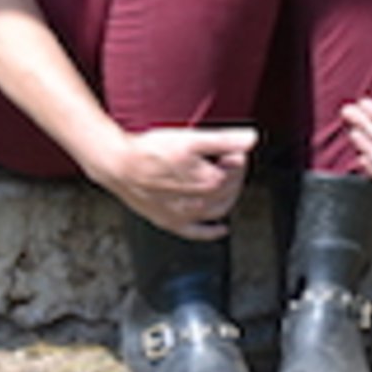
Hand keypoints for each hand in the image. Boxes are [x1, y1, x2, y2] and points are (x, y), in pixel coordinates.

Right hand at [105, 125, 256, 238]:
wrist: (119, 166)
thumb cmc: (151, 151)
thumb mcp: (190, 138)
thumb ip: (224, 139)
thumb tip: (252, 138)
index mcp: (208, 181)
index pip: (236, 171)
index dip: (238, 156)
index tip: (234, 146)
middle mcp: (200, 204)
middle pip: (229, 190)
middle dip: (235, 174)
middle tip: (231, 160)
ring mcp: (185, 215)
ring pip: (218, 210)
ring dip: (228, 197)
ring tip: (226, 182)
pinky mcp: (170, 222)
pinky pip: (197, 232)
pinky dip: (212, 231)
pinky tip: (220, 229)